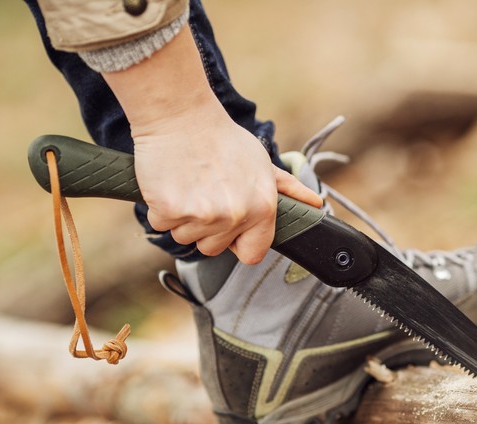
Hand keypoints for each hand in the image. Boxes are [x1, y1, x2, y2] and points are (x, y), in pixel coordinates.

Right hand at [102, 27, 320, 263]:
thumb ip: (289, 189)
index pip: (251, 254)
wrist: (182, 115)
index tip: (230, 227)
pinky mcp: (169, 210)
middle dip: (206, 227)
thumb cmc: (222, 139)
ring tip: (189, 185)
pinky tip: (172, 183)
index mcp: (262, 208)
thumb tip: (315, 204)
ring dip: (183, 217)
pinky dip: (161, 208)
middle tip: (205, 193)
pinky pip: (161, 224)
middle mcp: (234, 215)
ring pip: (186, 237)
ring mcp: (201, 215)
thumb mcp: (263, 164)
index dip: (238, 242)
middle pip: (212, 248)